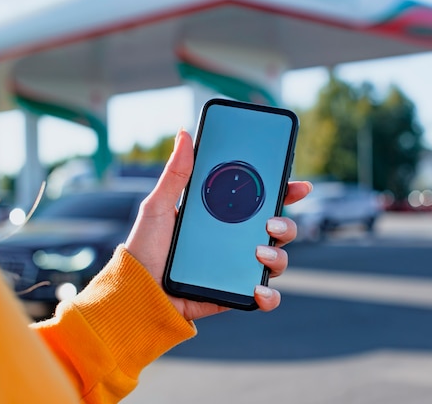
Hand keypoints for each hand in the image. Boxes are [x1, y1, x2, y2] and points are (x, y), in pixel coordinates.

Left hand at [125, 129, 311, 320]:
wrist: (136, 293)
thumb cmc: (144, 249)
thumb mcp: (158, 207)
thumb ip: (176, 174)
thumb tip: (184, 134)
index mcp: (220, 217)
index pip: (258, 201)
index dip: (283, 192)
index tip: (295, 184)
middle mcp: (233, 241)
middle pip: (276, 229)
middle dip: (286, 224)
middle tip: (271, 221)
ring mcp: (236, 268)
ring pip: (275, 260)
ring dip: (278, 256)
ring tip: (259, 252)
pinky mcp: (233, 294)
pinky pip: (262, 297)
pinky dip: (268, 296)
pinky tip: (257, 290)